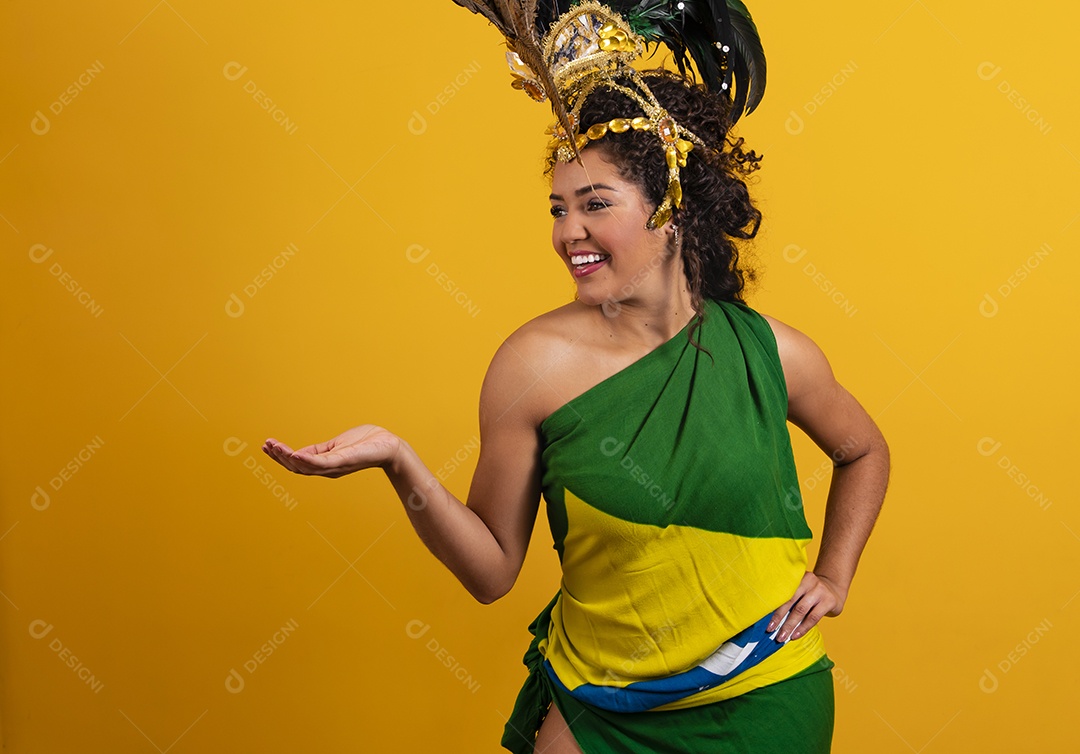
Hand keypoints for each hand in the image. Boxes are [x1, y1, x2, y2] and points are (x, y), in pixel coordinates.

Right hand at [262, 425, 400, 477]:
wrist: (389, 445)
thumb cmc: (367, 442)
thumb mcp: (337, 445)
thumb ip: (319, 450)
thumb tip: (299, 452)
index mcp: (325, 464)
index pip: (298, 463)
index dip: (281, 456)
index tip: (267, 445)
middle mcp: (327, 469)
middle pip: (297, 468)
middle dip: (280, 458)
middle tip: (266, 446)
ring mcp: (335, 467)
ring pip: (305, 467)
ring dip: (288, 458)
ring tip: (274, 447)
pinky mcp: (343, 461)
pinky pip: (320, 463)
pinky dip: (306, 460)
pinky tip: (294, 453)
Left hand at [765, 571, 846, 642]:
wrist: (834, 589)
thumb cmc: (810, 592)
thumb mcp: (799, 589)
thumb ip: (788, 598)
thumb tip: (769, 617)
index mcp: (797, 576)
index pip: (782, 591)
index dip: (772, 606)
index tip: (765, 619)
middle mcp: (809, 580)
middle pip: (790, 600)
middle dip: (779, 617)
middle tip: (770, 631)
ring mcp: (820, 590)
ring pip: (801, 610)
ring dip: (789, 625)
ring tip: (781, 637)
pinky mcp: (829, 601)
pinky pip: (813, 617)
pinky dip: (802, 628)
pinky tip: (795, 636)